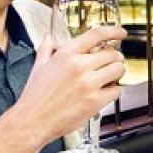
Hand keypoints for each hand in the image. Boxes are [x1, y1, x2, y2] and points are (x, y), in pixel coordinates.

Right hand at [7, 25, 126, 147]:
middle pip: (112, 53)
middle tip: (113, 62)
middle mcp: (79, 66)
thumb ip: (46, 48)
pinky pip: (117, 90)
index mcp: (66, 54)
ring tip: (110, 77)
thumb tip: (48, 36)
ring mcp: (88, 84)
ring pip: (118, 70)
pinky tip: (104, 92)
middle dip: (115, 58)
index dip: (113, 31)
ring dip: (117, 72)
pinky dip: (114, 91)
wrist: (32, 121)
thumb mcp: (38, 66)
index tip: (120, 33)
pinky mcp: (95, 101)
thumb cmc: (35, 97)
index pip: (97, 34)